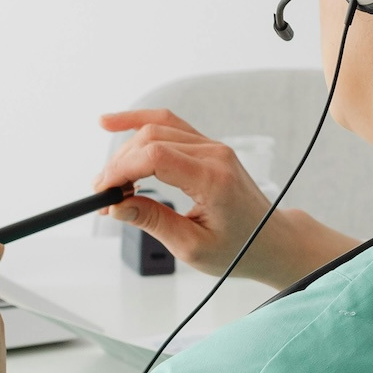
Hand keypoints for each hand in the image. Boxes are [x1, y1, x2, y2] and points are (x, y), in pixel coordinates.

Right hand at [93, 109, 352, 286]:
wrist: (270, 241)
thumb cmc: (239, 248)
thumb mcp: (192, 246)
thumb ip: (153, 221)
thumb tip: (117, 206)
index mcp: (213, 178)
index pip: (156, 156)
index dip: (121, 169)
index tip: (102, 191)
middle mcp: (214, 154)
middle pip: (152, 139)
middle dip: (119, 164)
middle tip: (103, 194)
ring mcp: (212, 147)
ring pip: (157, 129)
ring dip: (126, 149)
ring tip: (109, 178)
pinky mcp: (207, 148)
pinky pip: (169, 125)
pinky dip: (140, 124)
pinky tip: (114, 124)